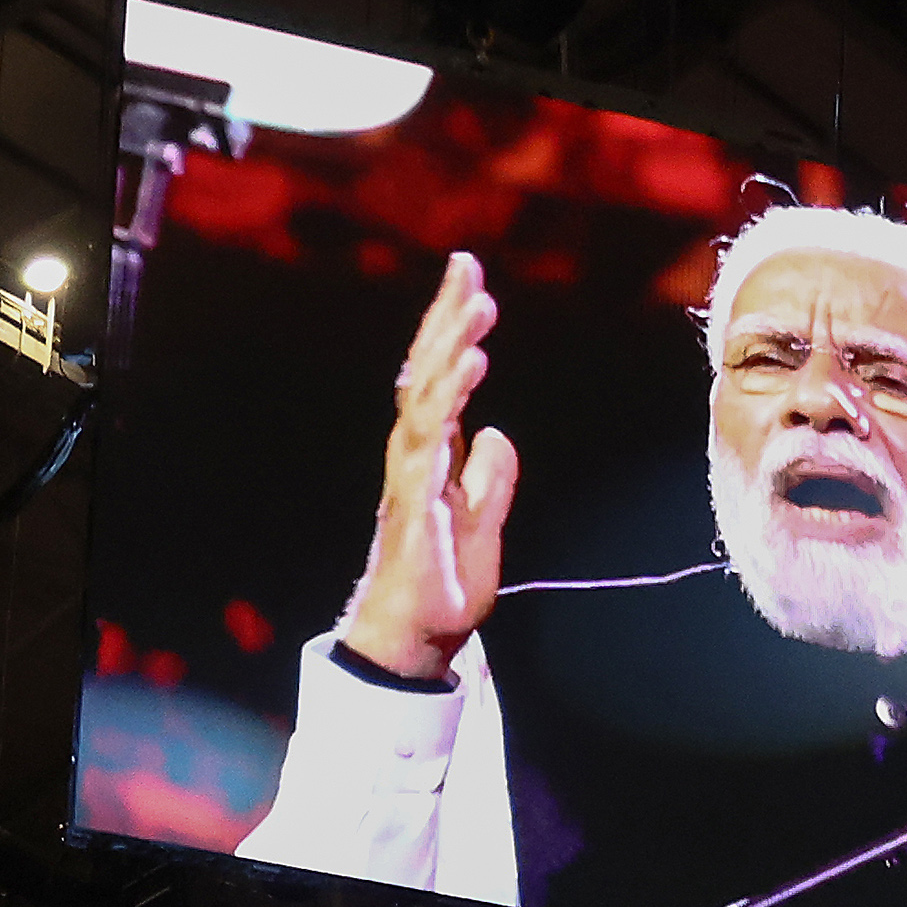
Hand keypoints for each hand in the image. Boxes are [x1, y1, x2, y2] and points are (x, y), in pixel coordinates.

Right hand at [334, 252, 516, 684]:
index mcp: (432, 455)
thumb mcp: (483, 523)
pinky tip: (470, 365)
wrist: (418, 639)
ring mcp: (410, 474)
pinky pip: (431, 437)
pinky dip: (449, 396)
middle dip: (446, 317)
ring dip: (452, 346)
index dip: (453, 330)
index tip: (472, 283)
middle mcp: (414, 454)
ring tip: (477, 306)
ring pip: (427, 395)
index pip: (440, 378)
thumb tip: (495, 433)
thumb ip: (491, 479)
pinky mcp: (413, 498)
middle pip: (427, 371)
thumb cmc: (444, 586)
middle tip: (467, 266)